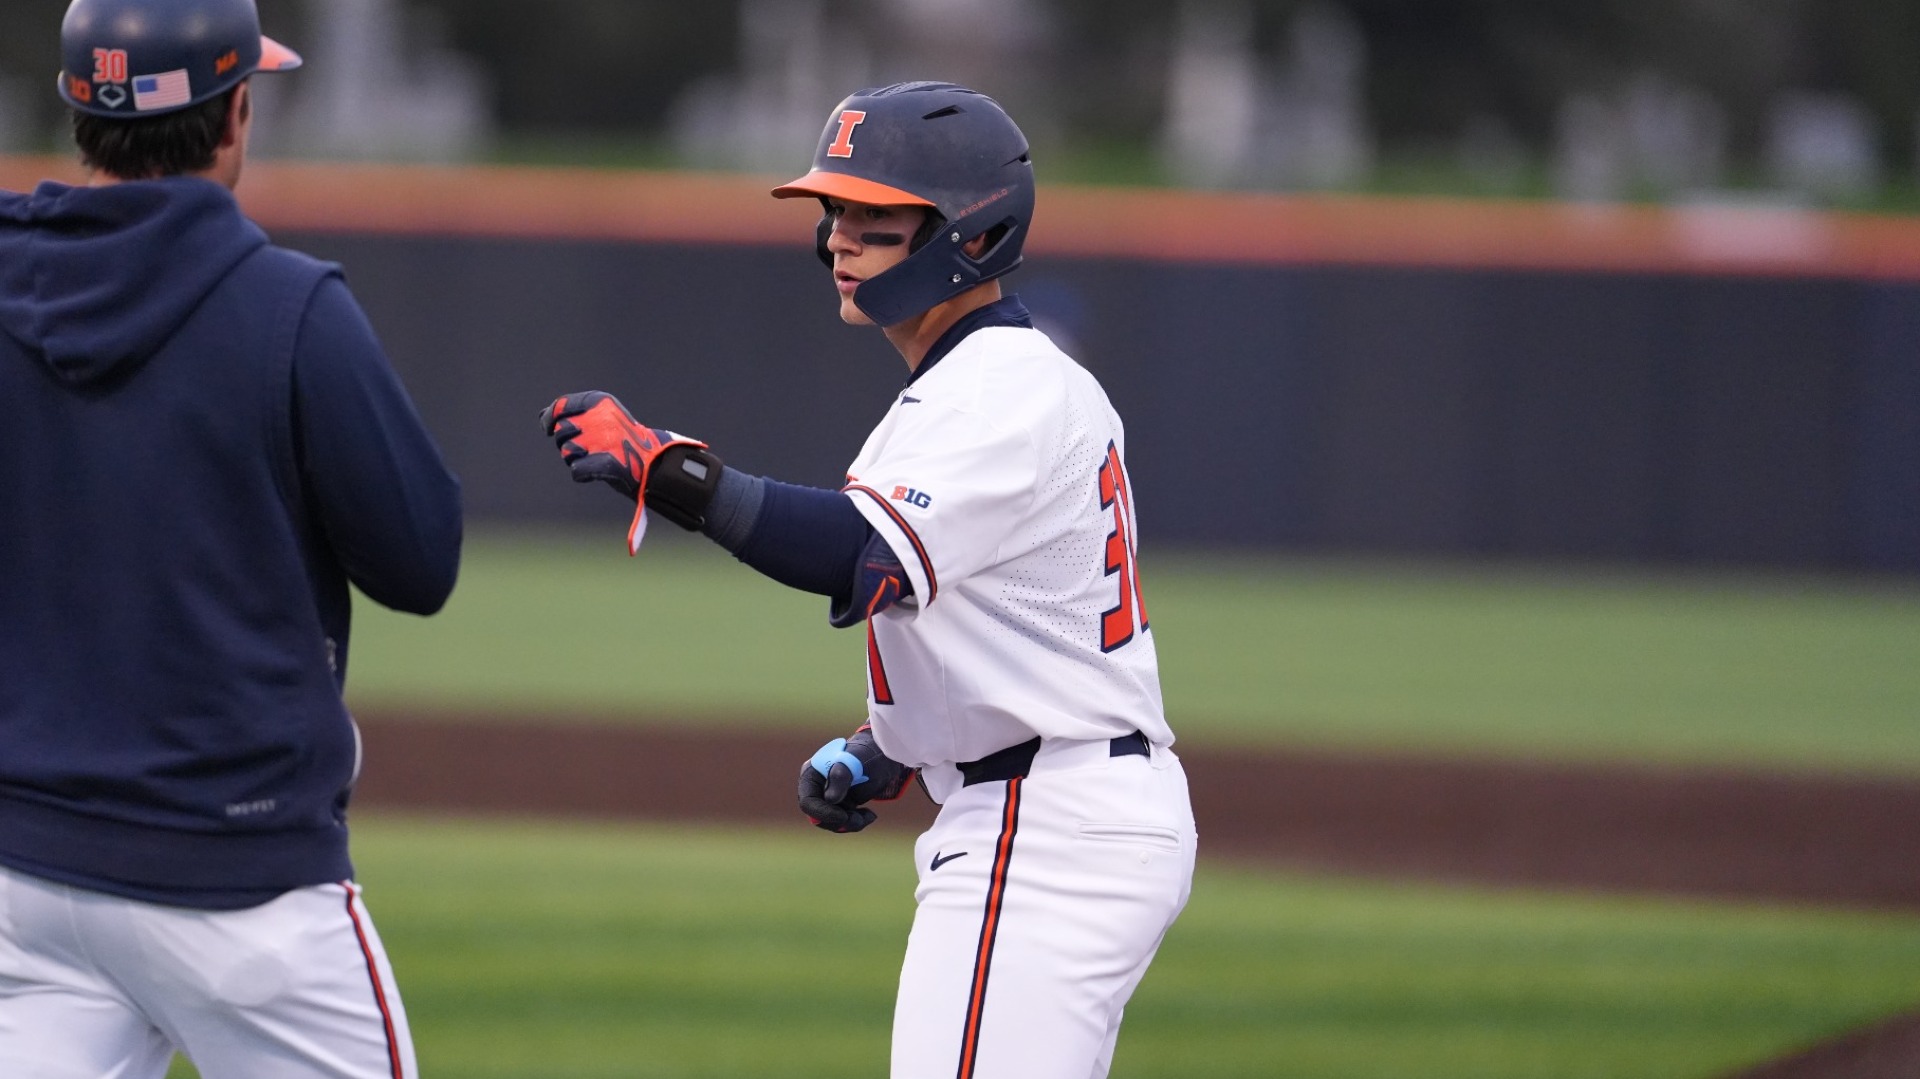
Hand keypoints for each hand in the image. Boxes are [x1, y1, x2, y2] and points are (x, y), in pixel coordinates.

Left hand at [539, 391, 705, 552]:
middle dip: (568, 441)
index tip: (550, 428)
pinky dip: (584, 474)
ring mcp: (604, 440)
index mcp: (599, 401)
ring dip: (576, 458)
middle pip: (561, 431)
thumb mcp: (598, 416)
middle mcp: (600, 417)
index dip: (551, 419)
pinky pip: (576, 471)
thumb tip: (541, 415)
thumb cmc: (620, 438)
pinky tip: (597, 470)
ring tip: (597, 456)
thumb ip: (569, 412)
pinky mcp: (606, 464)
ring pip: (566, 452)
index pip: (560, 406)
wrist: (652, 460)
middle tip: (590, 445)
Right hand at [797, 726, 916, 833]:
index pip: (808, 801)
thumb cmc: (865, 754)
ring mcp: (828, 797)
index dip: (822, 812)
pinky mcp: (840, 805)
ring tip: (869, 815)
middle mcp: (817, 788)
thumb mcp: (854, 762)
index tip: (842, 817)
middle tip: (858, 820)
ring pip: (831, 822)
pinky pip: (843, 822)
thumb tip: (830, 799)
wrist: (882, 756)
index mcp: (812, 774)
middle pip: (818, 816)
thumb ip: (840, 778)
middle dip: (838, 821)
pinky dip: (856, 822)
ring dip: (850, 823)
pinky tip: (870, 815)